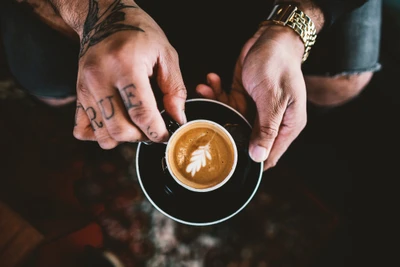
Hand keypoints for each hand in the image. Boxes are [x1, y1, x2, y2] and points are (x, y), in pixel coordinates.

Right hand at [73, 0, 186, 148]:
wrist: (105, 18)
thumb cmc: (140, 33)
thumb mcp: (166, 54)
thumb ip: (175, 89)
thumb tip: (178, 119)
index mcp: (125, 65)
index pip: (141, 113)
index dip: (157, 132)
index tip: (167, 135)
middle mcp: (100, 78)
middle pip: (120, 129)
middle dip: (142, 137)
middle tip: (153, 129)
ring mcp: (85, 87)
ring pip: (103, 135)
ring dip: (123, 138)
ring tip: (135, 124)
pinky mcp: (78, 94)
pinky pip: (82, 130)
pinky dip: (101, 135)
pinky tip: (116, 122)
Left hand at [197, 23, 306, 170]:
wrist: (272, 38)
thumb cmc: (277, 65)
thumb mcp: (272, 99)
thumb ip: (266, 129)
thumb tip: (259, 157)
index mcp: (287, 125)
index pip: (271, 154)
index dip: (253, 162)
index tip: (231, 164)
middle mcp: (272, 120)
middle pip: (246, 138)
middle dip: (226, 131)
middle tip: (207, 124)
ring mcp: (256, 109)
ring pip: (232, 118)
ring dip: (217, 105)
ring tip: (205, 90)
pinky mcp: (244, 96)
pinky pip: (227, 101)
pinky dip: (217, 93)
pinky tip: (210, 81)